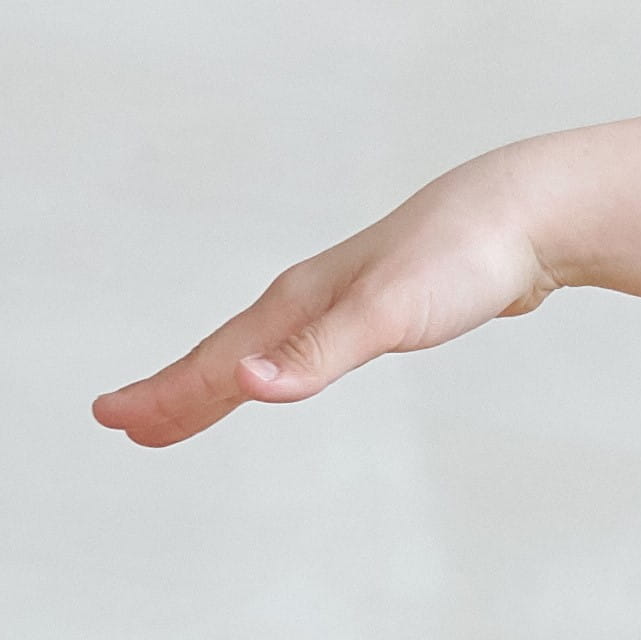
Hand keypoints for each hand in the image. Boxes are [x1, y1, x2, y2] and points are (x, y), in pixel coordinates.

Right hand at [94, 163, 561, 448]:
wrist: (529, 216)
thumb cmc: (462, 260)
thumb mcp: (387, 314)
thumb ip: (319, 353)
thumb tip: (247, 387)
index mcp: (300, 302)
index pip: (216, 361)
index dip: (164, 395)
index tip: (111, 420)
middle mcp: (311, 298)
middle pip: (227, 356)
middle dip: (174, 393)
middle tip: (123, 424)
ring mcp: (346, 301)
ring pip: (266, 350)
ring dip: (220, 382)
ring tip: (189, 407)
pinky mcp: (385, 308)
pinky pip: (308, 347)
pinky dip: (277, 367)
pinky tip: (286, 371)